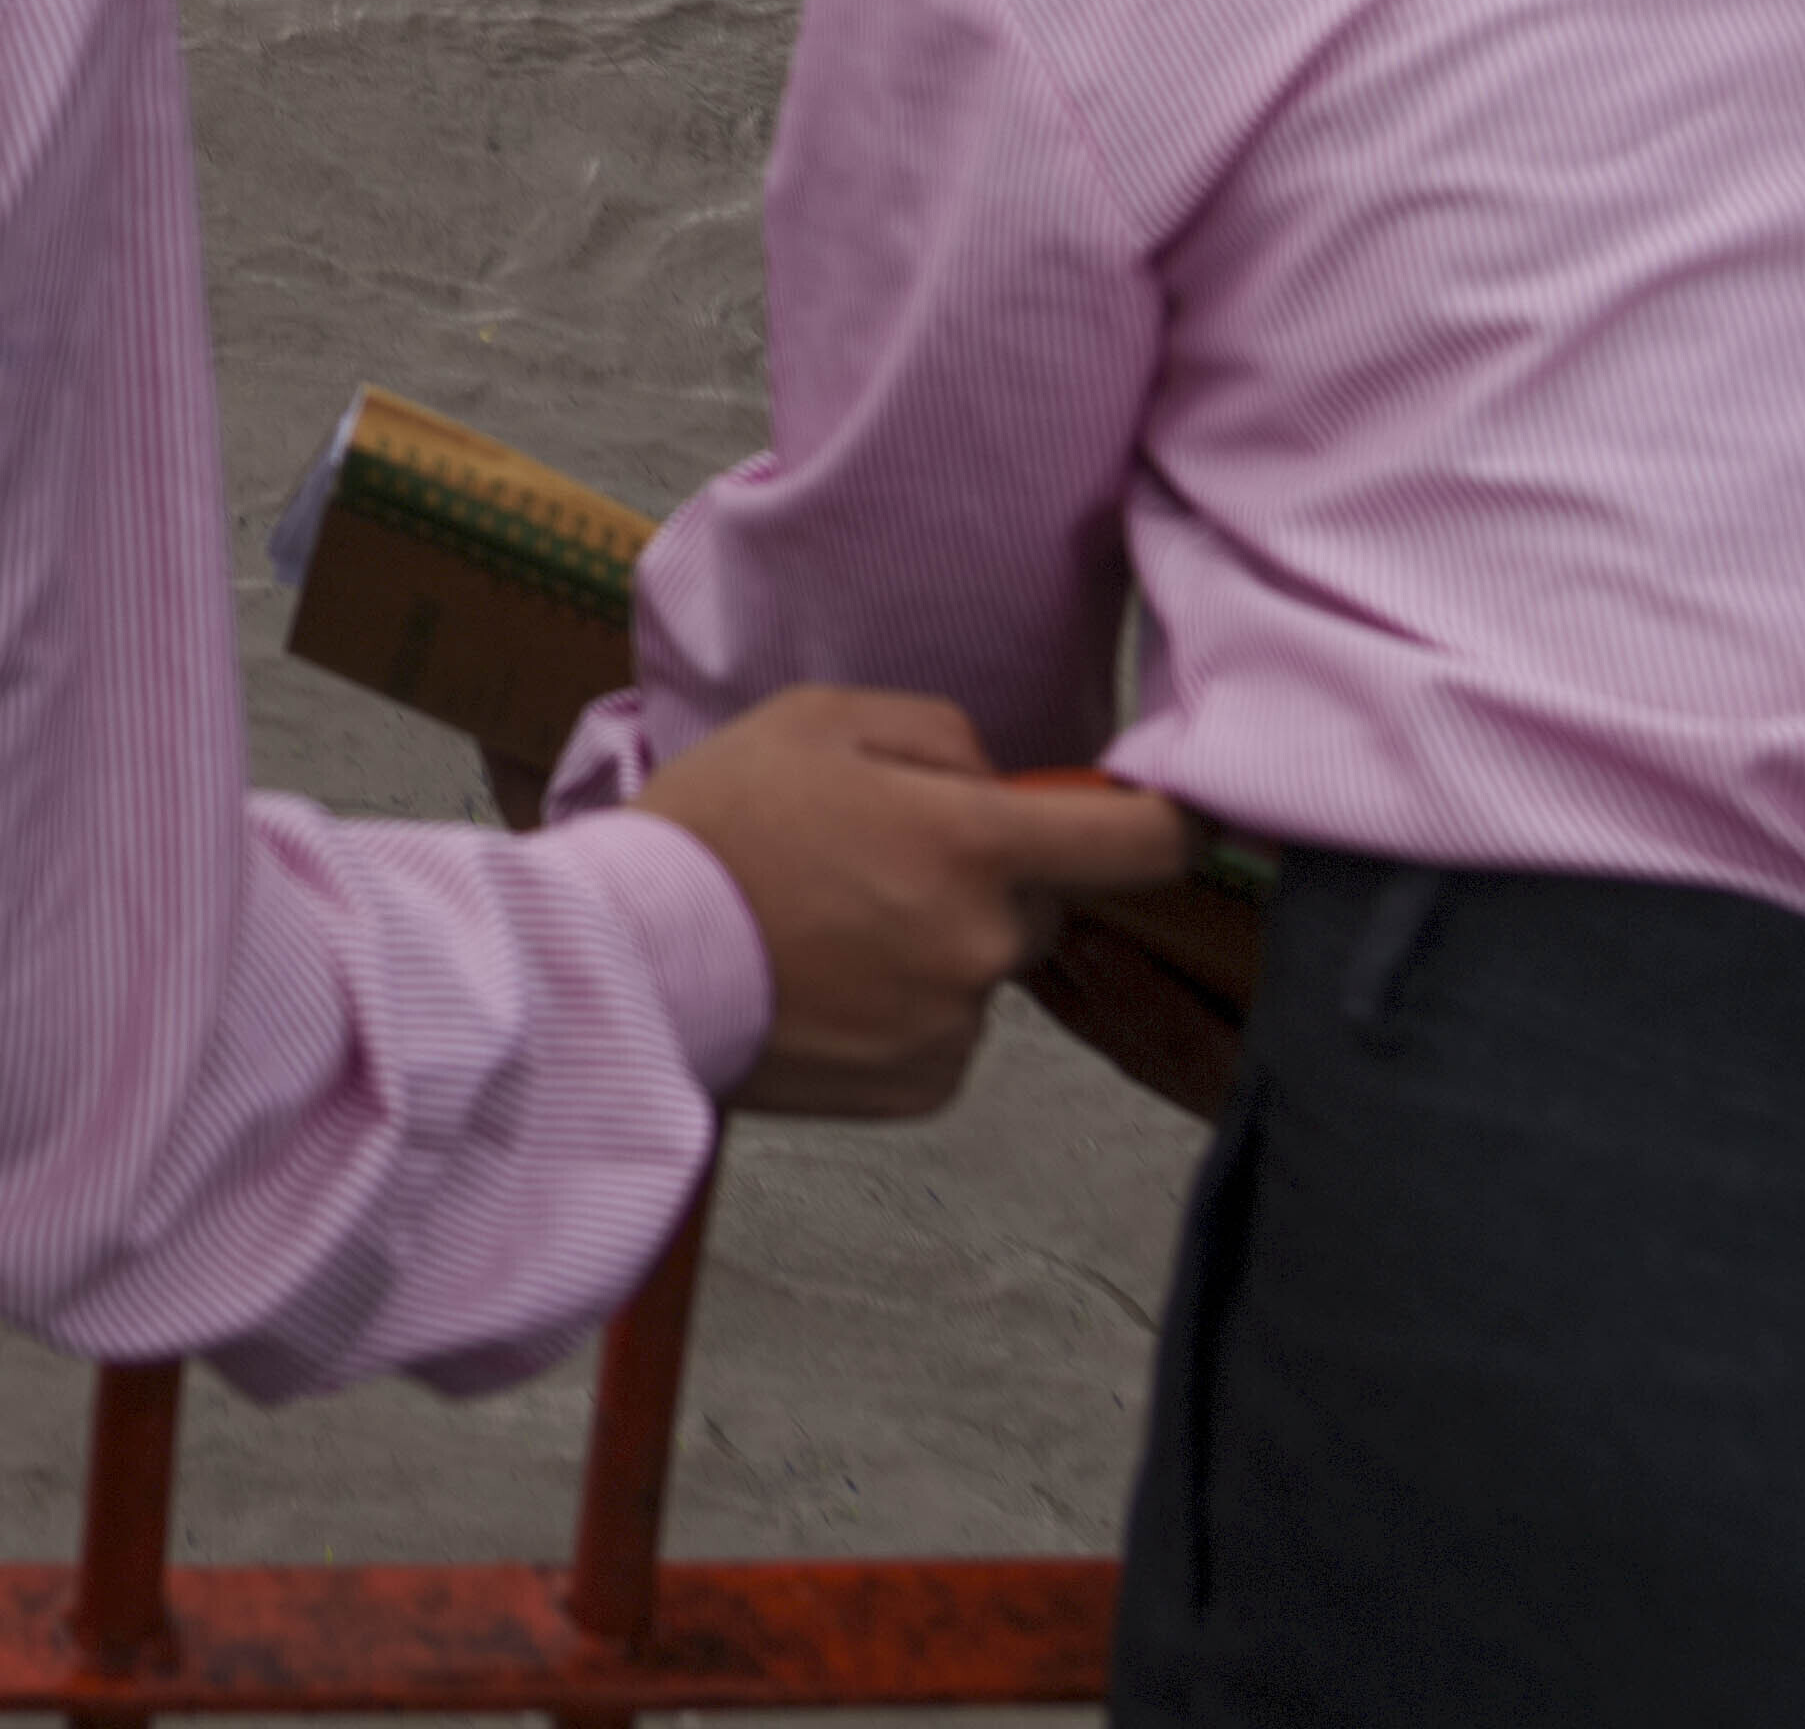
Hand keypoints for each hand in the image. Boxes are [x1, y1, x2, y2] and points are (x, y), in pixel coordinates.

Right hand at [629, 688, 1197, 1121]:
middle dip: (981, 876)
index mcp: (973, 843)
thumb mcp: (818, 719)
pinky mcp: (922, 1086)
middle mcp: (984, 942)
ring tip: (820, 924)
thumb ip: (938, 734)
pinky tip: (822, 982)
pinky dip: (900, 1007)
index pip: (1137, 842)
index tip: (1177, 817)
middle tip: (871, 859)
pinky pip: (944, 1030)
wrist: (628, 962)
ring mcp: (956, 1024)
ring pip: (981, 966)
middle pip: (1038, 901)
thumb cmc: (715, 826)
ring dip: (932, 942)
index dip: (1172, 823)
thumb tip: (1000, 783)